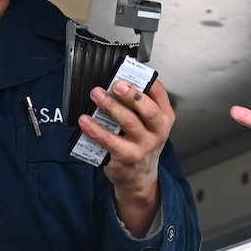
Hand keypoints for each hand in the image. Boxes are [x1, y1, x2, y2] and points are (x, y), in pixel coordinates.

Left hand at [79, 78, 174, 234]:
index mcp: (164, 118)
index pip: (160, 94)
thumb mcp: (149, 125)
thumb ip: (139, 106)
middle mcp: (157, 131)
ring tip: (96, 95)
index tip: (131, 72)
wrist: (139, 177)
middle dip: (132, 95)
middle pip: (148, 110)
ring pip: (129, 123)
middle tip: (116, 84)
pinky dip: (96, 130)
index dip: (147, 82)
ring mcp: (143, 146)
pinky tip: (85, 121)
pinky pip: (110, 141)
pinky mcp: (127, 157)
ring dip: (111, 107)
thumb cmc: (141, 144)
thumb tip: (116, 83)